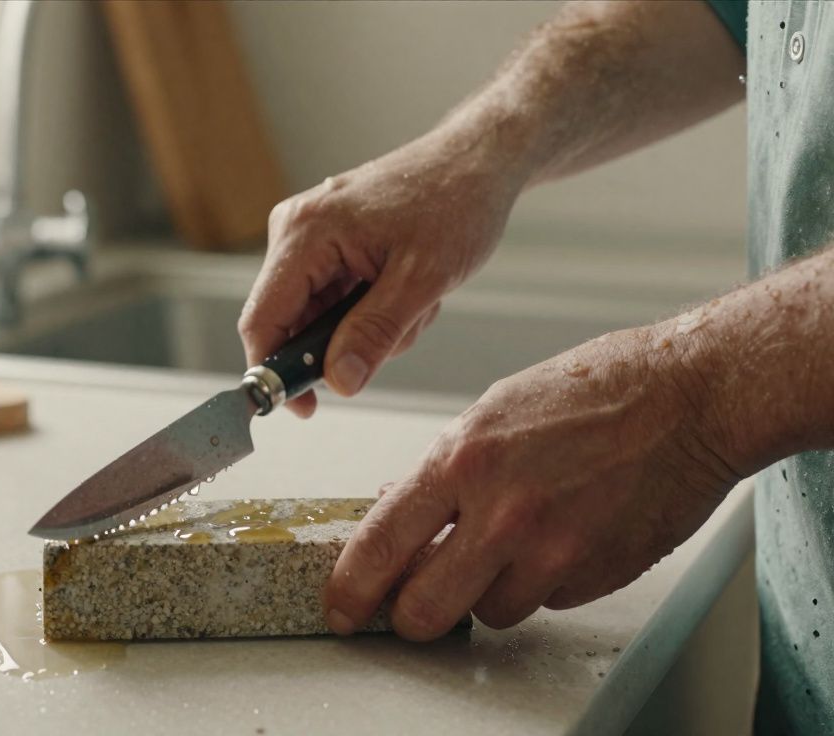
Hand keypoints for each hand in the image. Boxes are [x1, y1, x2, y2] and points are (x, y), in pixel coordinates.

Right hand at [238, 134, 523, 416]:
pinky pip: (334, 299)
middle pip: (290, 322)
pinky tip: (405, 290)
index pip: (262, 319)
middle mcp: (294, 230)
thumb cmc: (456, 202)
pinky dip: (370, 309)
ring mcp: (309, 235)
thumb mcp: (422, 279)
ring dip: (367, 328)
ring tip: (415, 301)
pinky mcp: (327, 242)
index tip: (306, 410)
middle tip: (400, 332)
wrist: (478, 161)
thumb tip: (338, 383)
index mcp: (305, 233)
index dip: (275, 372)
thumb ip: (374, 333)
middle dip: (344, 344)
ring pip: (318, 317)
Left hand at [322, 323, 741, 638]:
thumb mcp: (493, 413)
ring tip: (511, 543)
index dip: (350, 589)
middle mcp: (502, 512)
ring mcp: (552, 550)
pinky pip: (544, 603)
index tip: (340, 608)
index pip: (380, 545)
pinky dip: (540, 584)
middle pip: (424, 609)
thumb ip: (442, 471)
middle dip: (409, 616)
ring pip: (487, 613)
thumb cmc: (594, 392)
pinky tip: (560, 537)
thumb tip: (396, 507)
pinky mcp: (595, 575)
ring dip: (485, 593)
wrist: (688, 398)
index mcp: (462, 460)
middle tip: (409, 608)